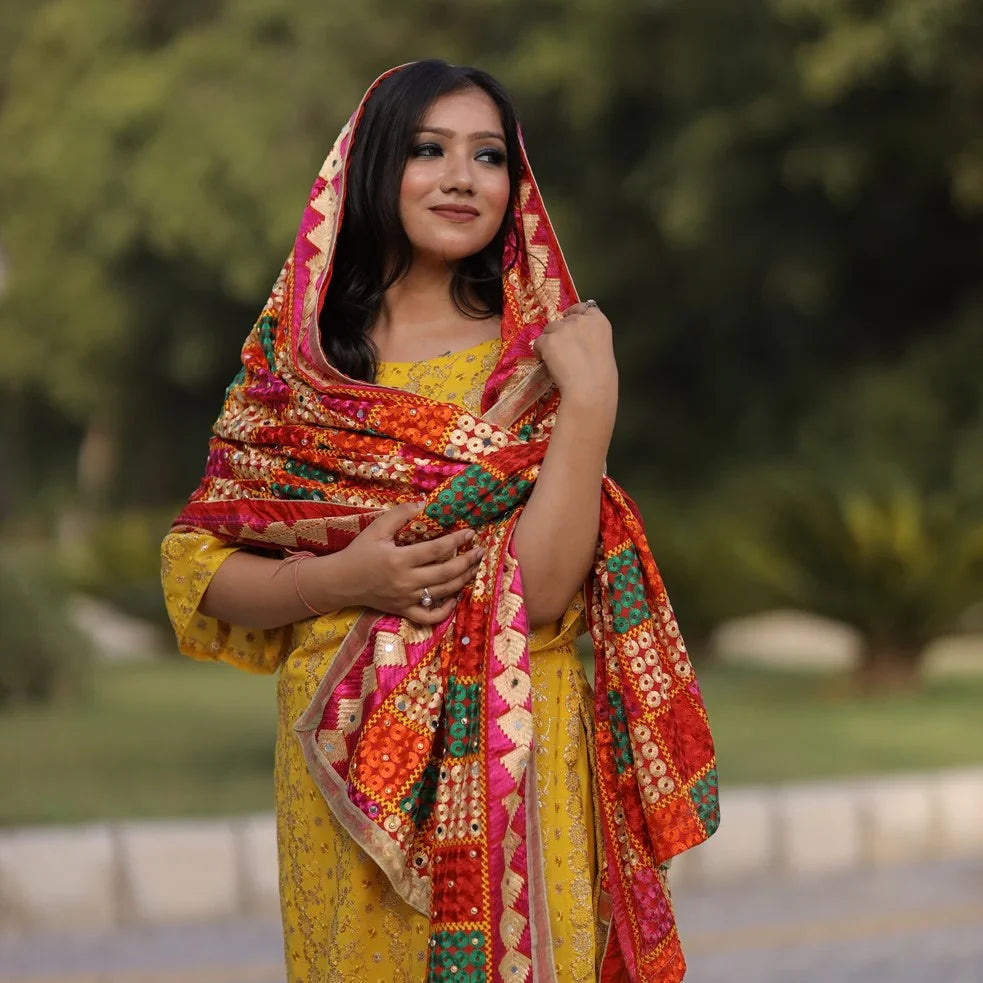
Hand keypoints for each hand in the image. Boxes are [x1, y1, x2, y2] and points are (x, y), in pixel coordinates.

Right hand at [306, 501, 483, 624]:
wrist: (341, 582)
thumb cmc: (359, 552)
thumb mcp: (376, 528)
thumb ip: (400, 514)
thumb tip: (424, 504)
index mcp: (400, 559)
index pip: (436, 550)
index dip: (456, 541)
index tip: (470, 533)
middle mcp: (406, 581)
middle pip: (446, 574)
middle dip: (467, 562)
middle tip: (479, 552)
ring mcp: (406, 599)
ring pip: (442, 593)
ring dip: (462, 581)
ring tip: (474, 569)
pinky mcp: (403, 610)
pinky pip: (428, 617)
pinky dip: (444, 612)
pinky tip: (454, 599)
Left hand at [533, 301, 617, 412]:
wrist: (590, 389)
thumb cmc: (602, 377)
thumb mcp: (603, 349)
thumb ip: (591, 339)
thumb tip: (577, 343)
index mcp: (599, 321)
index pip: (583, 307)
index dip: (573, 314)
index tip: (568, 320)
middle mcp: (580, 320)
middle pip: (563, 320)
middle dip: (561, 332)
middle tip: (562, 350)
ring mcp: (563, 329)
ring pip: (549, 330)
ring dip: (550, 342)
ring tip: (555, 360)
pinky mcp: (548, 340)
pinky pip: (538, 343)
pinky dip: (539, 352)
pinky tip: (546, 364)